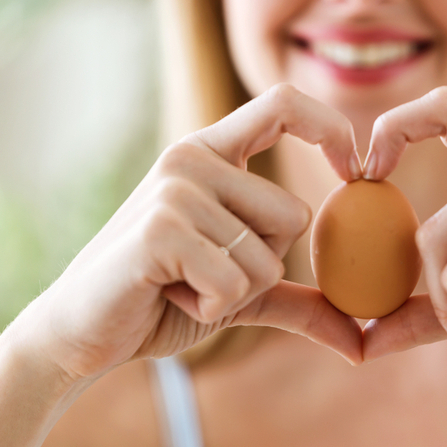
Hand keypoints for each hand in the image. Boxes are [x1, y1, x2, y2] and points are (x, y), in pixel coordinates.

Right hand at [19, 83, 363, 383]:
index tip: (355, 171)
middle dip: (264, 266)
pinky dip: (212, 307)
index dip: (331, 128)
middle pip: (295, 216)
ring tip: (181, 283)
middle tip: (205, 271)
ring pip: (268, 256)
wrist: (85, 332)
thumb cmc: (166, 301)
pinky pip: (236, 282)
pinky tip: (169, 296)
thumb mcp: (243, 294)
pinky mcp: (162, 227)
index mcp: (212, 153)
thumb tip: (361, 342)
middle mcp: (193, 157)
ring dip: (235, 292)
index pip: (284, 104)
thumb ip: (300, 302)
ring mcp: (176, 187)